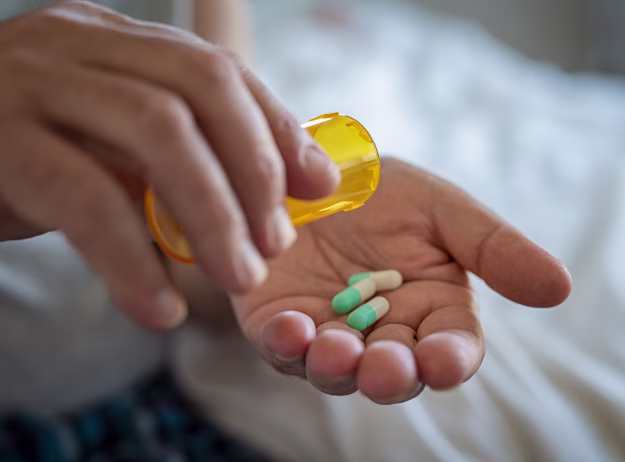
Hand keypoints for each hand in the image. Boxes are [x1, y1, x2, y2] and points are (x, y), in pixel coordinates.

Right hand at [0, 1, 338, 328]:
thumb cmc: (28, 160)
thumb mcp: (111, 146)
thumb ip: (186, 155)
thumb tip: (289, 187)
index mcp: (113, 41)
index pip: (217, 69)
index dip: (278, 129)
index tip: (317, 188)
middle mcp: (76, 45)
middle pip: (199, 87)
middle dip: (254, 169)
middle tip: (275, 244)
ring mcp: (31, 83)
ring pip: (157, 131)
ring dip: (213, 215)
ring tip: (238, 278)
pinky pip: (86, 199)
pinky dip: (133, 259)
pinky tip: (158, 309)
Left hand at [233, 158, 571, 403]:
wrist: (311, 170)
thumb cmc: (382, 190)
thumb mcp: (442, 208)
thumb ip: (493, 248)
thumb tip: (560, 287)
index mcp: (431, 308)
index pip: (450, 348)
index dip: (448, 360)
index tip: (442, 361)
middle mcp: (382, 332)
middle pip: (394, 371)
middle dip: (391, 375)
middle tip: (387, 367)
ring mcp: (328, 333)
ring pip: (337, 369)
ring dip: (337, 367)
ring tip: (336, 349)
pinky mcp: (278, 323)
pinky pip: (280, 346)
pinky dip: (285, 344)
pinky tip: (289, 329)